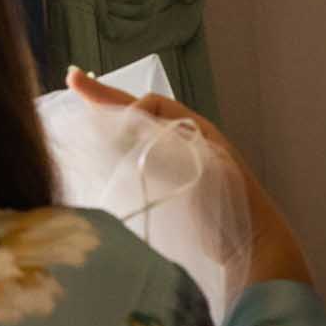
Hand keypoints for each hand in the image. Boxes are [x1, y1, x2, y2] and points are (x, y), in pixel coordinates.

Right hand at [66, 67, 312, 285]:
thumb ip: (169, 144)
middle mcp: (186, 141)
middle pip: (140, 114)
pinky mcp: (173, 188)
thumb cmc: (231, 204)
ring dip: (111, 121)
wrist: (251, 244)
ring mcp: (179, 164)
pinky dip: (119, 150)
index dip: (124, 104)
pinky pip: (141, 160)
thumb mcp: (203, 164)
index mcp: (197, 130)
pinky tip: (100, 148)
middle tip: (74, 81)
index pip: (153, 105)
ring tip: (82, 103)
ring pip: (138, 135)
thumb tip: (131, 125)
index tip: (105, 119)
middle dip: (107, 99)